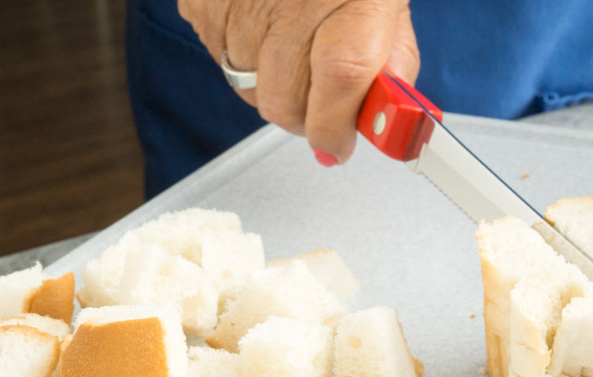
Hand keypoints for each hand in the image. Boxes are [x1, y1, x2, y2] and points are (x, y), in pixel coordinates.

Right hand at [179, 0, 419, 164]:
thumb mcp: (386, 5)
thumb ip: (392, 65)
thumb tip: (386, 123)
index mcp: (352, 2)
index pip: (340, 86)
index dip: (335, 130)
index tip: (338, 146)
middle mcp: (290, 1)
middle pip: (283, 103)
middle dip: (304, 116)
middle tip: (319, 102)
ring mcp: (237, 2)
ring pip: (247, 88)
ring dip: (271, 84)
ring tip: (291, 45)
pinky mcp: (200, 1)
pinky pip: (218, 56)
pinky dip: (241, 53)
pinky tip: (262, 22)